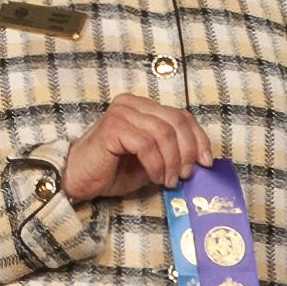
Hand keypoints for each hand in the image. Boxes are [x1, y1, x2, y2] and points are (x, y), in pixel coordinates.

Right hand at [63, 92, 214, 200]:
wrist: (80, 180)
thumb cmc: (115, 171)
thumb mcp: (154, 160)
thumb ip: (174, 152)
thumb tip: (203, 160)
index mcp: (143, 107)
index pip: (182, 116)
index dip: (199, 139)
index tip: (206, 162)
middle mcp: (132, 105)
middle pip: (176, 121)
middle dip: (188, 151)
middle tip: (187, 174)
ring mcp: (121, 114)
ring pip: (164, 133)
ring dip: (172, 161)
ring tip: (170, 180)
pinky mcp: (112, 128)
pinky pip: (146, 144)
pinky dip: (156, 164)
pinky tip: (156, 177)